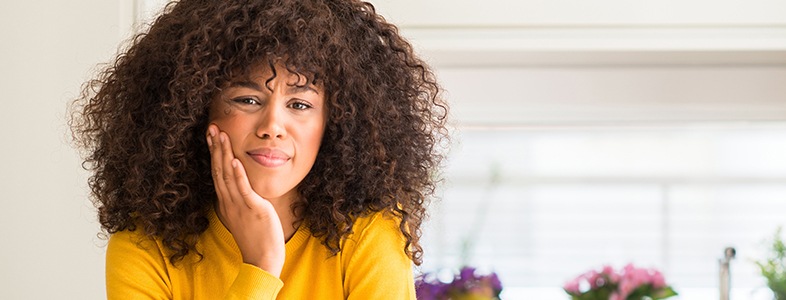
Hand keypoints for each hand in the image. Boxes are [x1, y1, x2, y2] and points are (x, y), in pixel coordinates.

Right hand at [207, 124, 284, 276]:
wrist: (262, 261)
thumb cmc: (257, 239)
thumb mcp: (245, 216)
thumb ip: (242, 200)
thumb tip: (243, 187)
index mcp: (227, 203)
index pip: (217, 173)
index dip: (214, 153)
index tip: (212, 136)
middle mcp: (229, 202)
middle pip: (218, 170)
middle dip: (215, 147)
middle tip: (211, 127)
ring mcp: (239, 205)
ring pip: (227, 175)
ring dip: (223, 153)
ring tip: (220, 135)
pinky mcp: (253, 209)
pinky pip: (242, 189)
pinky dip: (237, 174)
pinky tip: (233, 159)